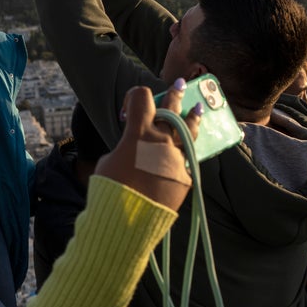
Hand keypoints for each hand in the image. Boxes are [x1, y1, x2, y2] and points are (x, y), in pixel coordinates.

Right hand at [94, 83, 200, 212]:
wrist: (126, 220)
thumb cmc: (108, 191)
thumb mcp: (109, 161)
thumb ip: (126, 148)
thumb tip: (136, 148)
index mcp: (137, 133)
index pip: (141, 98)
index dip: (133, 97)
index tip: (128, 109)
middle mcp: (160, 140)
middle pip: (171, 108)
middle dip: (173, 95)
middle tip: (178, 85)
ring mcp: (176, 158)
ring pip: (188, 131)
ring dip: (191, 118)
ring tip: (197, 109)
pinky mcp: (184, 177)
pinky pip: (184, 160)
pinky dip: (180, 155)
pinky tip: (181, 153)